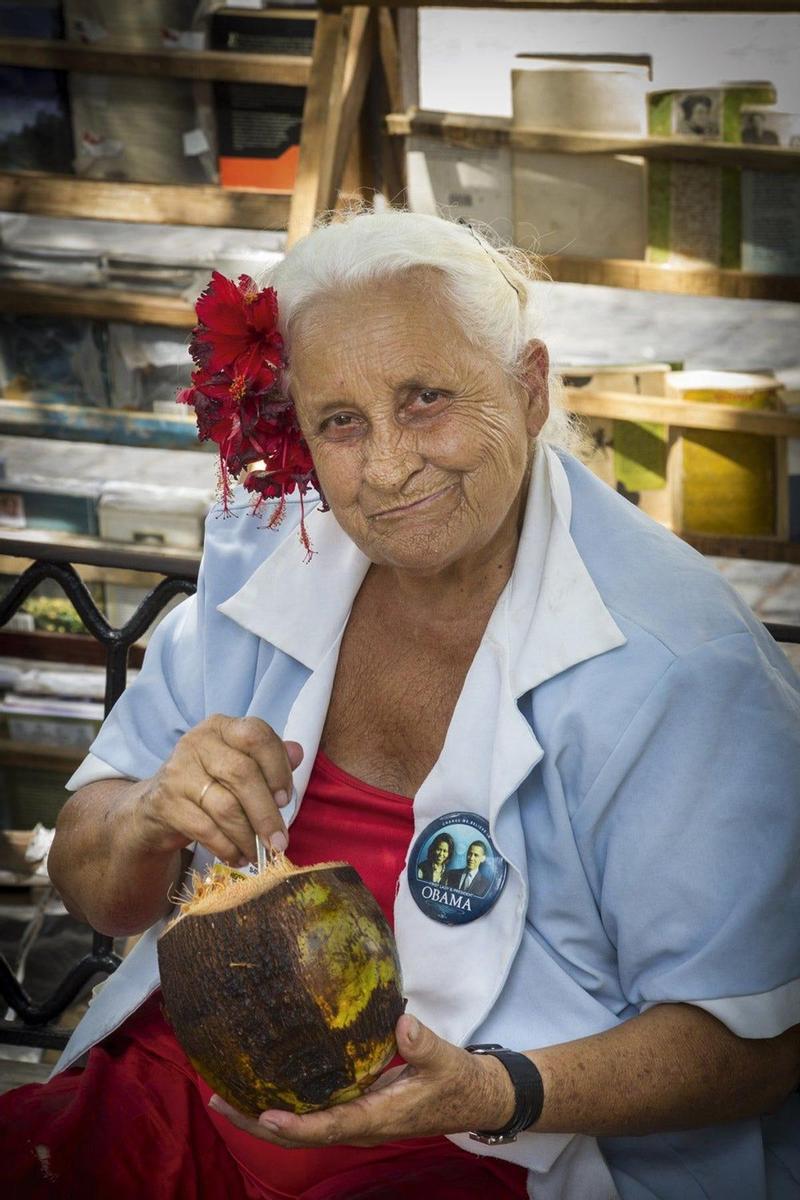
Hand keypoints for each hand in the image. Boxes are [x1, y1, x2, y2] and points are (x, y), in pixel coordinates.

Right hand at [133, 715, 302, 866]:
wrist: (157, 807)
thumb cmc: (210, 783)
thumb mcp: (240, 765)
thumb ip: (270, 758)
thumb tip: (298, 752)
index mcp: (221, 727)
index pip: (256, 736)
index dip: (277, 768)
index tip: (285, 799)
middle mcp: (197, 743)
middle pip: (243, 774)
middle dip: (266, 814)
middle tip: (280, 841)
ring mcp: (178, 772)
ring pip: (226, 807)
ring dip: (248, 837)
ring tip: (260, 854)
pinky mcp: (166, 803)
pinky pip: (206, 830)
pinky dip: (227, 848)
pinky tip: (238, 858)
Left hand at [208, 1014, 515, 1147]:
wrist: (472, 1099)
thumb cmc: (457, 1081)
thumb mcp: (445, 1060)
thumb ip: (422, 1044)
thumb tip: (402, 1024)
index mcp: (377, 1119)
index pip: (328, 1128)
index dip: (296, 1125)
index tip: (263, 1115)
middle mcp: (358, 1127)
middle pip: (300, 1135)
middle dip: (256, 1122)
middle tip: (216, 1101)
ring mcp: (354, 1122)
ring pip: (302, 1128)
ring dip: (261, 1115)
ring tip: (224, 1095)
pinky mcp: (355, 1110)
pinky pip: (312, 1115)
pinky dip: (283, 1106)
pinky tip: (263, 1086)